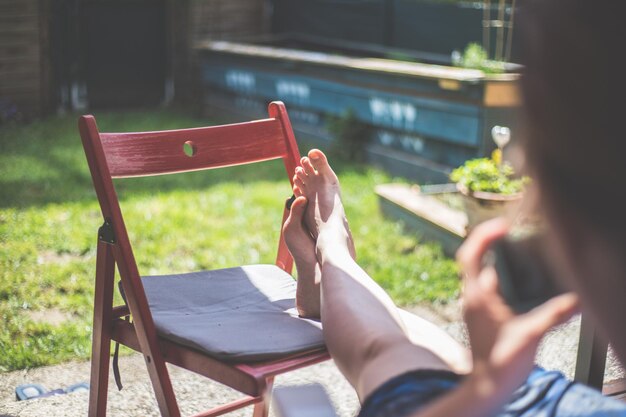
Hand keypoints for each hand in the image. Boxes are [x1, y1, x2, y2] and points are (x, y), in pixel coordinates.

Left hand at [457, 218, 578, 397]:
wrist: (487, 386)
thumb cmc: (501, 362)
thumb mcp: (531, 335)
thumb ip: (554, 315)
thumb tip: (578, 300)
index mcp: (477, 296)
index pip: (470, 255)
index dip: (483, 235)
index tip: (502, 226)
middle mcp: (472, 297)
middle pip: (475, 259)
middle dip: (492, 242)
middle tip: (513, 230)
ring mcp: (475, 305)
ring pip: (482, 273)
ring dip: (497, 260)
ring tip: (519, 249)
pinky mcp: (481, 314)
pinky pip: (487, 287)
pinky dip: (501, 277)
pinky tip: (521, 281)